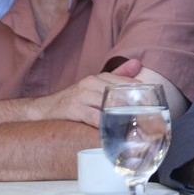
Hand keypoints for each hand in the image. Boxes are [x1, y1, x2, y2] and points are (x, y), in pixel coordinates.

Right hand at [27, 58, 141, 126]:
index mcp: (96, 78)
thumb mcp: (94, 86)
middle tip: (149, 116)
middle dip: (134, 105)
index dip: (138, 91)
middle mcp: (88, 84)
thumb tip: (137, 63)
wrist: (41, 110)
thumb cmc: (73, 101)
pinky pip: (95, 118)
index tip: (153, 101)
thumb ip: (116, 76)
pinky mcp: (73, 110)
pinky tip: (116, 131)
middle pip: (118, 93)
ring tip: (138, 125)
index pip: (122, 82)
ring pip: (108, 105)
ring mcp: (80, 96)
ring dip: (124, 115)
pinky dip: (107, 125)